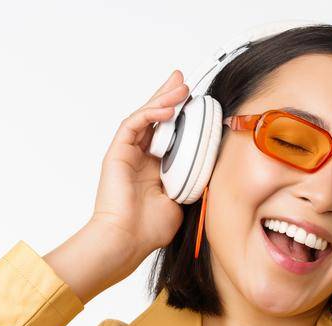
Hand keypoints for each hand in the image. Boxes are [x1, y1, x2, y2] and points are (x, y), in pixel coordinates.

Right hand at [87, 71, 190, 280]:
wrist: (128, 240)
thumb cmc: (151, 228)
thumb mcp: (184, 198)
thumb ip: (194, 179)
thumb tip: (214, 168)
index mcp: (156, 166)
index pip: (169, 133)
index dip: (181, 115)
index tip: (196, 100)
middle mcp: (141, 156)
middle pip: (155, 118)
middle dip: (169, 96)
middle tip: (182, 79)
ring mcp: (127, 153)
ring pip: (145, 116)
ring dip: (162, 99)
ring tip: (180, 86)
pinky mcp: (117, 153)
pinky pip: (133, 125)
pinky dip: (150, 113)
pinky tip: (167, 107)